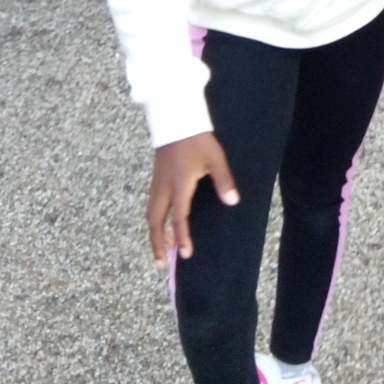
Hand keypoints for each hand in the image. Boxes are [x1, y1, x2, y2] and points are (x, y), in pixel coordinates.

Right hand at [147, 133, 238, 268]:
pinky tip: (161, 223)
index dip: (182, 237)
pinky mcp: (155, 178)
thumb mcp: (215, 158)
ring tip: (162, 248)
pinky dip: (154, 220)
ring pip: (151, 214)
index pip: (178, 218)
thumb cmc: (196, 139)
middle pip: (155, 222)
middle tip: (161, 263)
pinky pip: (151, 205)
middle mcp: (163, 188)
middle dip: (157, 244)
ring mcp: (156, 183)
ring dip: (155, 233)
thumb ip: (224, 180)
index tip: (185, 254)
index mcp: (179, 186)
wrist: (175, 119)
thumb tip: (232, 201)